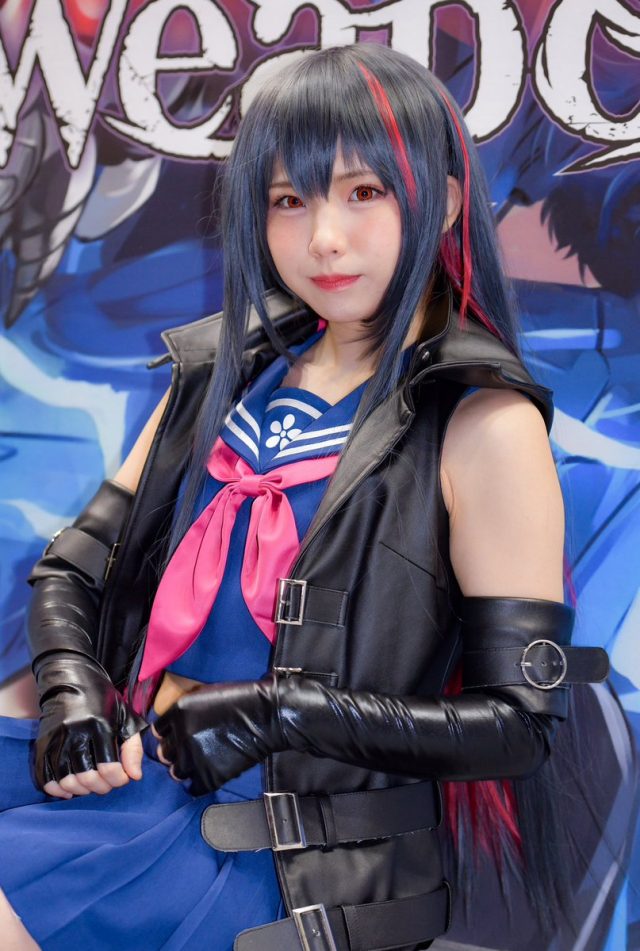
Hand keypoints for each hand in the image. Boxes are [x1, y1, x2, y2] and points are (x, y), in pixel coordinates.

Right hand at [35, 653, 147, 795]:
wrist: (72, 678)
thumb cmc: (103, 700)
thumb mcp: (125, 717)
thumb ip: (133, 747)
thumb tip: (135, 776)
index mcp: (99, 724)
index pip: (108, 767)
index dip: (118, 780)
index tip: (123, 777)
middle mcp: (75, 731)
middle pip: (87, 777)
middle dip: (102, 787)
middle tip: (108, 784)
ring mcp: (56, 738)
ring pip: (66, 780)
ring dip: (81, 790)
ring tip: (91, 785)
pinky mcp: (42, 743)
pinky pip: (44, 776)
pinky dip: (56, 789)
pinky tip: (69, 789)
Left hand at [152, 676, 284, 793]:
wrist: (267, 716)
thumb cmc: (241, 701)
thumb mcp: (205, 695)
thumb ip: (184, 711)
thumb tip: (174, 726)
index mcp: (179, 712)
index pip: (158, 731)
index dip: (168, 734)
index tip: (175, 737)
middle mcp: (182, 735)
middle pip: (163, 753)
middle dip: (175, 752)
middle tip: (191, 749)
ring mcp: (194, 757)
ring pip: (176, 772)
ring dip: (186, 768)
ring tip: (201, 762)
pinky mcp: (209, 776)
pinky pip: (192, 788)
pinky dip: (198, 783)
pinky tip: (207, 774)